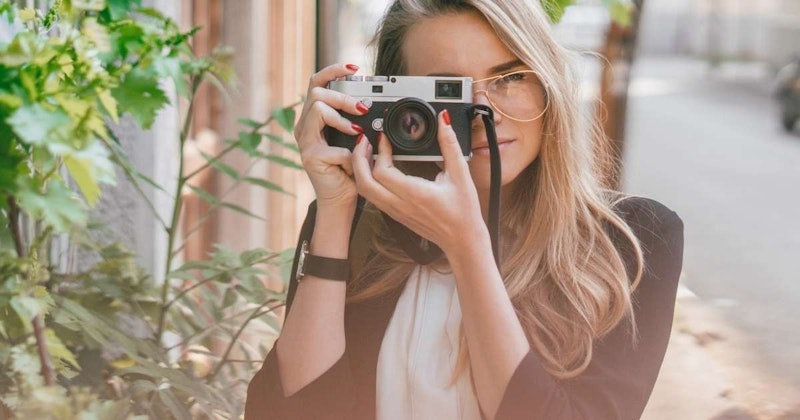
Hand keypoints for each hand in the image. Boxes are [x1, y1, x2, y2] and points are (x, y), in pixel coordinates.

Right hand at [294, 63, 368, 208]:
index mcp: (312, 119)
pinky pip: (331, 143)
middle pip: (317, 92)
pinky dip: (349, 151)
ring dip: (342, 118)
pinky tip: (353, 160)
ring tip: (357, 131)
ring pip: (318, 108)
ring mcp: (304, 142)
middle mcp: (304, 127)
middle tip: (363, 108)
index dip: (333, 71)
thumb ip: (355, 120)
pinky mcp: (310, 157)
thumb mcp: (353, 138)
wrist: (340, 199)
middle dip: (343, 97)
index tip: (354, 68)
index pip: (316, 83)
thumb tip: (368, 103)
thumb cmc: (348, 169)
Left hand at [351, 110, 487, 254]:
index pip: (382, 171)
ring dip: (360, 170)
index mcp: (414, 194)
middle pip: (364, 182)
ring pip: (364, 191)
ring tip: (366, 153)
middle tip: (365, 142)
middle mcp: (400, 204)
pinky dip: (367, 181)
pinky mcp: (395, 215)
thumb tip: (444, 121)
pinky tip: (375, 169)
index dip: (379, 151)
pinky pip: (372, 198)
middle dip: (358, 159)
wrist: (462, 240)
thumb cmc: (463, 211)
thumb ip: (450, 145)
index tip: (384, 137)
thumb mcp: (461, 174)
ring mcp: (395, 211)